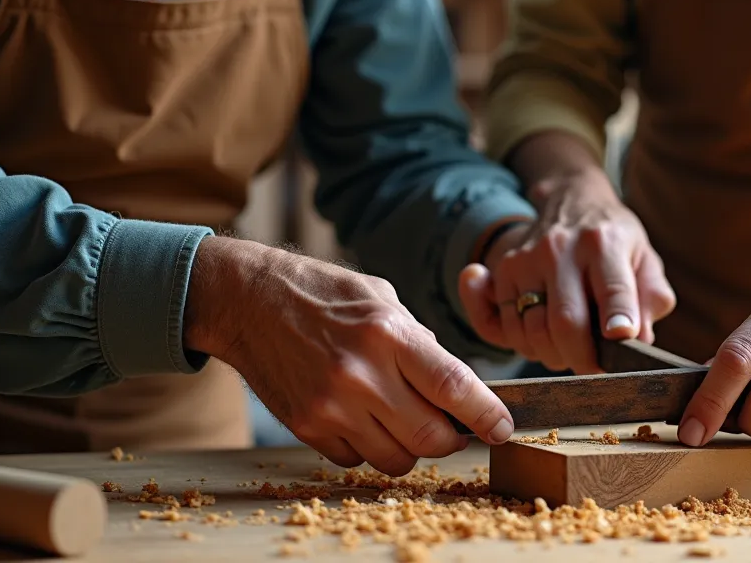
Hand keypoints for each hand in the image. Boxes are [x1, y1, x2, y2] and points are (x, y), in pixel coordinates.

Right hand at [185, 237, 512, 475]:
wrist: (247, 300)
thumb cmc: (320, 292)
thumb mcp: (380, 298)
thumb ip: (419, 341)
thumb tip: (454, 385)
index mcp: (388, 334)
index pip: (454, 388)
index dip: (487, 415)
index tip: (503, 428)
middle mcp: (360, 374)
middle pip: (431, 437)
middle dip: (452, 440)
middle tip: (453, 428)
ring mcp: (331, 406)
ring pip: (396, 459)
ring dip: (411, 448)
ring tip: (401, 419)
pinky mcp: (306, 427)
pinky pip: (356, 459)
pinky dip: (368, 447)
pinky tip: (360, 416)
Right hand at [457, 170, 675, 374]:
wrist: (571, 200)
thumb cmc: (613, 241)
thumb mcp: (644, 258)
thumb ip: (651, 298)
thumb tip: (639, 338)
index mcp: (604, 242)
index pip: (612, 289)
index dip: (619, 319)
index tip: (623, 339)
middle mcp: (560, 248)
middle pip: (567, 322)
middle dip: (583, 358)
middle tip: (595, 366)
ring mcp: (526, 259)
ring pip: (533, 331)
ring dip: (554, 356)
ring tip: (571, 350)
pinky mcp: (504, 272)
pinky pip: (506, 328)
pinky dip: (525, 346)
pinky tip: (543, 340)